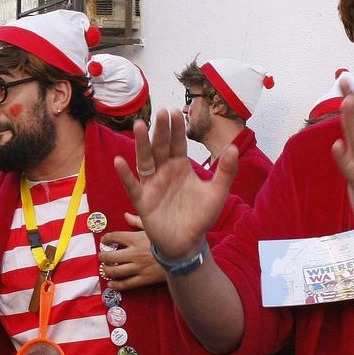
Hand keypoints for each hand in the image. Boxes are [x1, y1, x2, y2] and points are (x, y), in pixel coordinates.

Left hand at [99, 214, 165, 291]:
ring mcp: (138, 267)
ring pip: (115, 271)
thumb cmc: (167, 240)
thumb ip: (138, 221)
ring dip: (107, 270)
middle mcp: (133, 253)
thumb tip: (126, 215)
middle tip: (101, 256)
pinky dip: (116, 285)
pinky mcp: (143, 279)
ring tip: (105, 269)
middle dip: (102, 256)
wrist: (183, 257)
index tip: (104, 240)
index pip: (114, 237)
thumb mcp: (153, 228)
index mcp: (135, 239)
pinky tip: (111, 284)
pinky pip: (126, 284)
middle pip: (110, 256)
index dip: (106, 238)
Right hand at [114, 110, 234, 261]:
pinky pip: (132, 186)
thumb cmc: (200, 217)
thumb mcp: (217, 193)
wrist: (188, 242)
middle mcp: (164, 172)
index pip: (177, 143)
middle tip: (161, 112)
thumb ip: (225, 171)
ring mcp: (152, 185)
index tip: (176, 112)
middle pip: (160, 147)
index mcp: (180, 167)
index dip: (176, 129)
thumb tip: (234, 148)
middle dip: (160, 130)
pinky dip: (125, 175)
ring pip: (144, 160)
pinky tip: (119, 161)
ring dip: (141, 144)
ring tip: (138, 126)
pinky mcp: (142, 201)